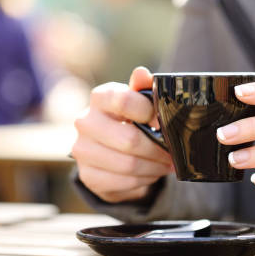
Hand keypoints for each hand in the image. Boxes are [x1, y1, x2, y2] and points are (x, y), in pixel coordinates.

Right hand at [72, 67, 173, 202]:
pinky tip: (149, 174)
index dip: (150, 113)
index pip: (124, 101)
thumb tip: (142, 73)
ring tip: (164, 164)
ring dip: (153, 167)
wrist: (110, 150)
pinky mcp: (87, 175)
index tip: (162, 122)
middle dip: (157, 150)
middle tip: (172, 153)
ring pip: (129, 164)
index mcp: (100, 98)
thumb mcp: (140, 102)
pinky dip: (143, 180)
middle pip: (129, 140)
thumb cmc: (130, 120)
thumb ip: (143, 88)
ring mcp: (82, 150)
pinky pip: (123, 182)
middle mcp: (85, 122)